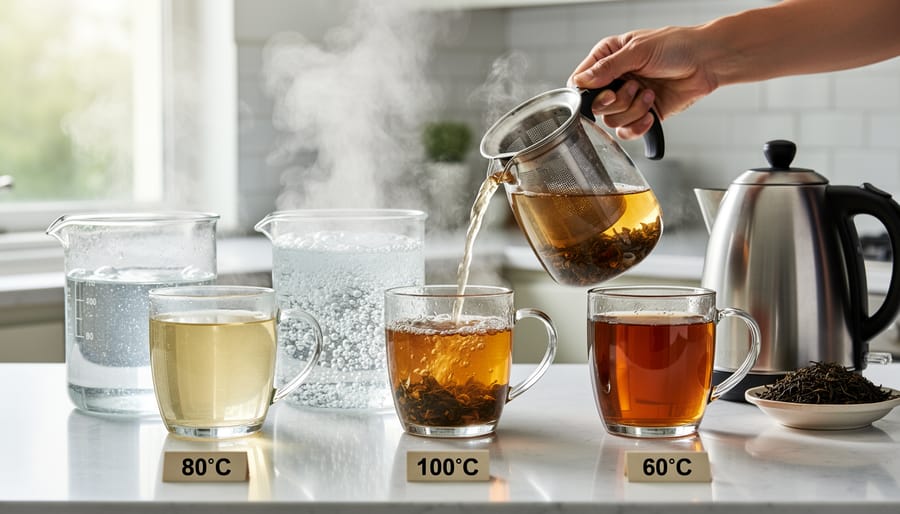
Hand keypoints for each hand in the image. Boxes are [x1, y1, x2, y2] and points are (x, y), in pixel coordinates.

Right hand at [569, 26, 716, 138]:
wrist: (705, 62)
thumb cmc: (676, 46)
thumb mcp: (638, 51)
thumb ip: (607, 67)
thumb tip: (582, 81)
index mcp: (608, 58)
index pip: (581, 81)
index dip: (588, 92)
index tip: (606, 91)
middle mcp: (615, 80)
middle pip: (595, 105)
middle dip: (616, 100)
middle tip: (633, 87)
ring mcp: (628, 99)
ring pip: (612, 120)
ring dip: (633, 109)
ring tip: (650, 93)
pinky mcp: (641, 115)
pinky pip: (627, 131)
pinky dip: (638, 126)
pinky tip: (650, 112)